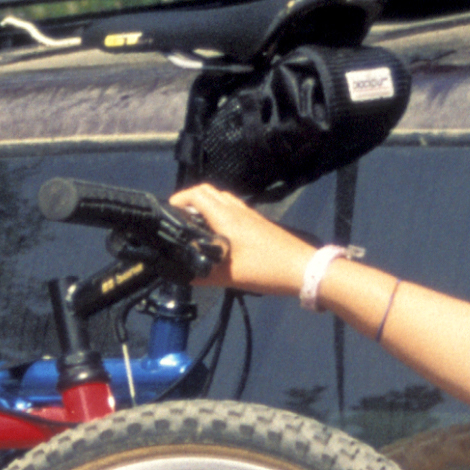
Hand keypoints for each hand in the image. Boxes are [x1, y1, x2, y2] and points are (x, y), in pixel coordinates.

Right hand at [170, 180, 319, 298]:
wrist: (301, 268)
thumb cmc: (264, 269)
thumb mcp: (227, 277)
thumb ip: (201, 276)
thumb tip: (179, 275)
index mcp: (225, 217)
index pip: (196, 195)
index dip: (178, 199)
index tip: (168, 214)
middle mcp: (236, 210)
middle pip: (208, 191)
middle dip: (189, 200)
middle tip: (179, 219)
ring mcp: (249, 214)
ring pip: (222, 198)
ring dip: (205, 205)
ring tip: (195, 225)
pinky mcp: (258, 222)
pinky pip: (233, 207)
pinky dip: (220, 212)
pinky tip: (219, 232)